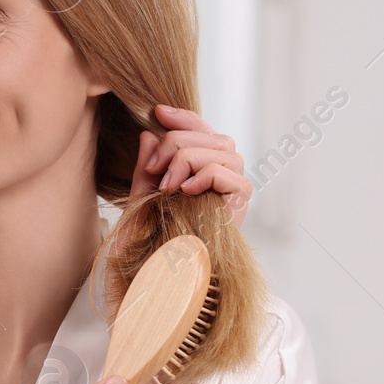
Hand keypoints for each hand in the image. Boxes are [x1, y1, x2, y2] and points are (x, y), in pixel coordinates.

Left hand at [131, 104, 251, 227]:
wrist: (161, 271)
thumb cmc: (151, 238)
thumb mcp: (142, 194)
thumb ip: (147, 165)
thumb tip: (148, 135)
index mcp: (203, 168)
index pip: (202, 130)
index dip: (183, 117)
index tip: (156, 112)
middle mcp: (223, 174)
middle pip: (211, 135)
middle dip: (177, 143)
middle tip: (154, 169)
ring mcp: (234, 188)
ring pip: (220, 149)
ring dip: (187, 160)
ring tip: (167, 186)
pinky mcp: (240, 203)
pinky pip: (226, 172)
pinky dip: (203, 176)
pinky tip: (186, 192)